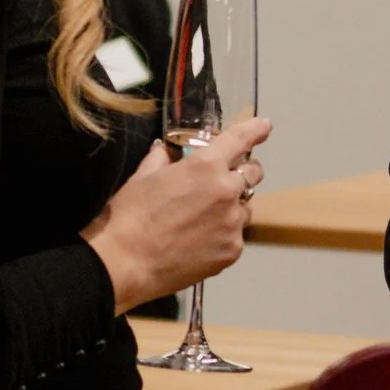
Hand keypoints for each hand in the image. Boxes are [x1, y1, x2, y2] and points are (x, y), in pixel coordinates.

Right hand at [84, 112, 270, 317]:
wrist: (125, 263)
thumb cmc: (129, 217)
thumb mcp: (142, 177)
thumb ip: (161, 159)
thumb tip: (165, 150)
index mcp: (205, 165)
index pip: (240, 139)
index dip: (255, 129)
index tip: (264, 126)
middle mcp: (226, 191)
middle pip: (253, 174)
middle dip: (244, 171)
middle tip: (226, 179)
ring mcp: (232, 223)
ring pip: (245, 208)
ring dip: (232, 206)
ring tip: (203, 218)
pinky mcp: (232, 250)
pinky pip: (235, 236)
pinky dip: (223, 234)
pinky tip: (199, 241)